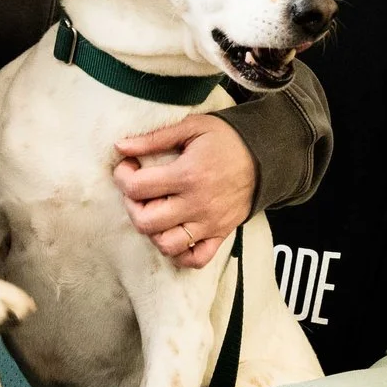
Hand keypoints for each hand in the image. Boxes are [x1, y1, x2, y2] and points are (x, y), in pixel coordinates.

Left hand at [113, 114, 255, 269]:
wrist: (266, 156)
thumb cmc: (226, 139)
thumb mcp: (191, 127)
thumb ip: (154, 138)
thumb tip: (121, 147)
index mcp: (187, 175)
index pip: (137, 187)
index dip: (122, 177)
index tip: (128, 167)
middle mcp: (197, 204)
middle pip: (145, 222)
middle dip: (133, 205)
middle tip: (139, 191)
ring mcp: (209, 224)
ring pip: (166, 245)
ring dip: (153, 231)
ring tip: (156, 211)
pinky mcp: (220, 235)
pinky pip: (195, 259)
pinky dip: (180, 253)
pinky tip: (174, 232)